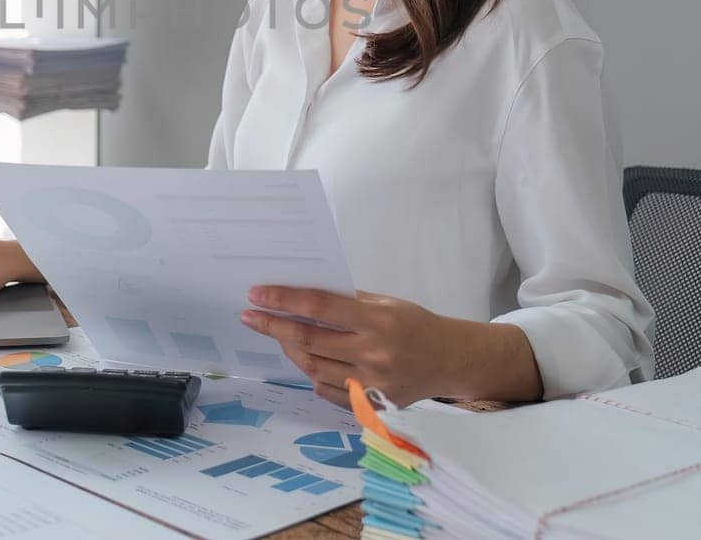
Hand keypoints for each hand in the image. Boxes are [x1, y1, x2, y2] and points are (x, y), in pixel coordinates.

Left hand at [240, 286, 540, 407]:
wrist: (450, 360)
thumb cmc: (414, 324)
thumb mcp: (385, 302)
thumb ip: (347, 301)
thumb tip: (301, 295)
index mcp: (377, 321)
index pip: (320, 307)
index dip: (284, 299)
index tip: (256, 294)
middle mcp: (373, 354)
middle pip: (310, 340)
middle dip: (273, 327)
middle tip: (250, 316)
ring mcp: (371, 384)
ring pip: (313, 368)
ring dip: (289, 350)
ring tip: (277, 335)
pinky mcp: (371, 406)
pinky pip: (327, 391)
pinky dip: (311, 374)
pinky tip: (304, 359)